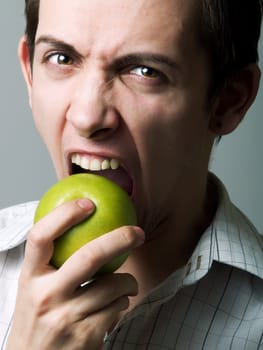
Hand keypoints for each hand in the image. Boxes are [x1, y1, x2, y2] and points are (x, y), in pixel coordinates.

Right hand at [6, 199, 143, 349]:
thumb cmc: (37, 319)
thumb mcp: (35, 288)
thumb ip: (53, 262)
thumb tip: (83, 226)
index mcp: (30, 278)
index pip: (40, 236)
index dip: (65, 214)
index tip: (88, 203)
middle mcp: (46, 295)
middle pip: (90, 256)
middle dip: (120, 238)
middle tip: (137, 232)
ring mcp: (66, 317)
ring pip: (113, 284)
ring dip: (127, 280)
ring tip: (126, 283)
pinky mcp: (87, 336)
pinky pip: (118, 306)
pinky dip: (123, 301)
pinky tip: (117, 304)